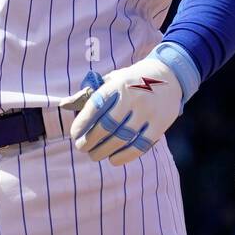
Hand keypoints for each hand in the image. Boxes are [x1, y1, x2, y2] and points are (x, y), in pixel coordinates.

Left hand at [65, 54, 183, 165]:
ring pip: (122, 138)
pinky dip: (126, 155)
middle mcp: (132, 97)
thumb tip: (64, 105)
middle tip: (81, 147)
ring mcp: (148, 111)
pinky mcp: (161, 123)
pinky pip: (141, 144)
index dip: (82, 123)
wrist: (169, 74)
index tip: (74, 134)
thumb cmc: (132, 80)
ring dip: (104, 150)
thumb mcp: (112, 79)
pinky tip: (113, 160)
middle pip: (107, 126)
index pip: (94, 107)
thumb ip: (92, 92)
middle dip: (90, 140)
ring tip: (94, 155)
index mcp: (117, 85)